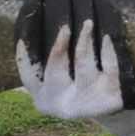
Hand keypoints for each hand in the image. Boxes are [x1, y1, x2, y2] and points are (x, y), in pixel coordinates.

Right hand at [14, 0, 134, 119]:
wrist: (112, 113)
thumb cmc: (80, 91)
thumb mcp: (58, 85)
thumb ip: (44, 65)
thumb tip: (37, 33)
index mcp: (47, 100)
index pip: (29, 78)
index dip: (23, 58)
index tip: (22, 38)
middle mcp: (64, 103)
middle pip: (55, 71)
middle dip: (59, 47)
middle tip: (64, 27)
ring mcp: (88, 100)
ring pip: (83, 65)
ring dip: (84, 40)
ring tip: (88, 23)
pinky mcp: (111, 96)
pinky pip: (110, 67)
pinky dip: (107, 50)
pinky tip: (107, 37)